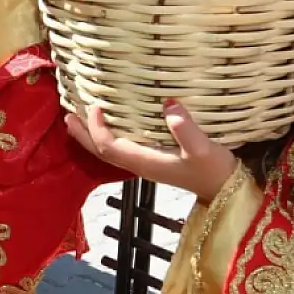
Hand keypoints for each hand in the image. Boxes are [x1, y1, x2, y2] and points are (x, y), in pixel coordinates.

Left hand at [64, 101, 237, 203]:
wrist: (226, 189)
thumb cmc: (214, 169)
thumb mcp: (203, 148)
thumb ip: (185, 128)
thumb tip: (168, 103)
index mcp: (145, 162)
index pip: (109, 147)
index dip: (97, 129)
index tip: (95, 106)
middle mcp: (140, 165)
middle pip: (101, 152)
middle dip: (83, 135)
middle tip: (68, 115)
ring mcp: (146, 165)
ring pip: (110, 152)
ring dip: (92, 137)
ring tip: (79, 120)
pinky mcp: (154, 162)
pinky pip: (122, 150)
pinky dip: (109, 138)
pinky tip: (112, 126)